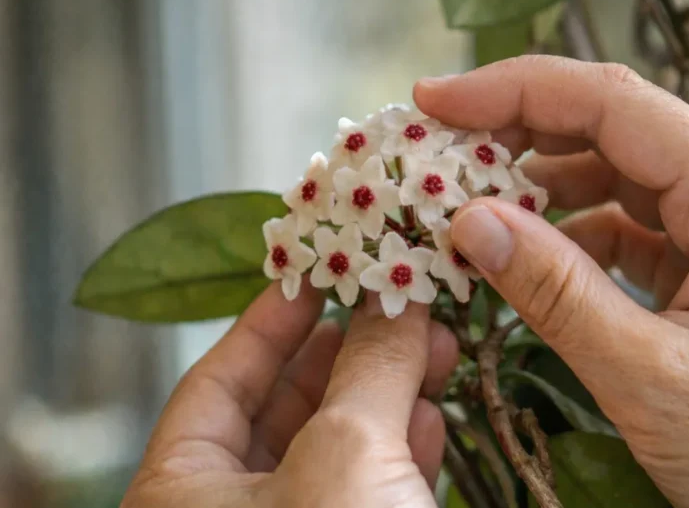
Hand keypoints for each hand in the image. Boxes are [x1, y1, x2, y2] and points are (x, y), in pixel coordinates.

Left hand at [121, 283, 458, 507]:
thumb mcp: (347, 452)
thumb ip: (371, 365)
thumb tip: (397, 298)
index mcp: (182, 495)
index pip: (215, 382)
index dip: (267, 321)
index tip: (316, 275)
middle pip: (282, 410)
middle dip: (346, 353)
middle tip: (392, 303)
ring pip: (338, 448)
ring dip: (388, 392)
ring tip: (432, 342)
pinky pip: (372, 489)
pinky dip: (404, 446)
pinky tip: (434, 409)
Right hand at [414, 56, 688, 507]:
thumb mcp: (651, 377)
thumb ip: (555, 292)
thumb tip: (469, 222)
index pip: (612, 103)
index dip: (511, 92)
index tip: (434, 102)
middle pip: (615, 130)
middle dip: (520, 139)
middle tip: (440, 162)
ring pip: (623, 178)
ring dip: (546, 192)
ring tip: (473, 215)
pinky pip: (641, 228)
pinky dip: (580, 238)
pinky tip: (532, 259)